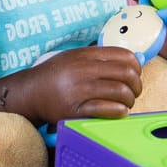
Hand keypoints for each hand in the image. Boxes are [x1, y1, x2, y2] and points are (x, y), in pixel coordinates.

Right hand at [16, 47, 142, 125]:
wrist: (29, 92)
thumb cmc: (55, 75)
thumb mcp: (74, 57)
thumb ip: (98, 57)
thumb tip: (130, 60)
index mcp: (86, 55)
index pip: (125, 55)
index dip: (137, 67)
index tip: (135, 75)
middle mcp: (83, 70)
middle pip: (126, 74)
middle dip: (137, 85)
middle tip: (134, 92)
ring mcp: (79, 90)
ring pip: (120, 92)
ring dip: (130, 100)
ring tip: (126, 104)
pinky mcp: (75, 109)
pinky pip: (106, 108)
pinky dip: (119, 111)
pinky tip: (119, 111)